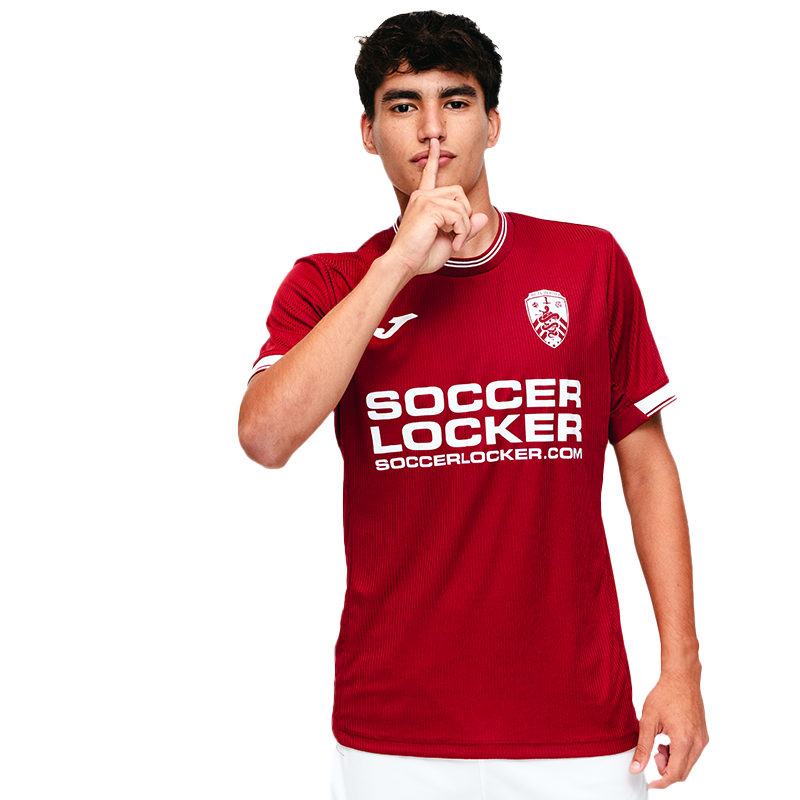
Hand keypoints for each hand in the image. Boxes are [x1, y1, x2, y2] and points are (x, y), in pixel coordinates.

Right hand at [388, 138, 487, 275]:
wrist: (403, 264)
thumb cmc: (420, 255)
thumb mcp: (450, 240)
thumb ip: (465, 228)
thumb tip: (482, 217)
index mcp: (423, 200)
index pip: (430, 174)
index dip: (434, 158)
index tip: (435, 143)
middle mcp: (422, 196)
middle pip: (459, 192)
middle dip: (465, 215)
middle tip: (457, 237)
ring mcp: (424, 200)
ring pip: (461, 205)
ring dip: (463, 227)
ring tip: (454, 242)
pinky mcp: (428, 208)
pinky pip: (458, 216)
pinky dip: (461, 232)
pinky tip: (452, 243)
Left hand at [629, 671, 709, 789]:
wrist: (681, 678)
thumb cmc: (665, 694)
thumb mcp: (648, 721)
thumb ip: (642, 748)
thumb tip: (636, 768)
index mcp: (683, 740)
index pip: (674, 774)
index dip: (661, 782)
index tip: (651, 783)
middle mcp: (698, 743)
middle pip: (683, 773)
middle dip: (666, 769)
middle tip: (654, 752)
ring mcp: (703, 740)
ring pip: (689, 765)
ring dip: (673, 761)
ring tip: (660, 743)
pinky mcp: (704, 736)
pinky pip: (693, 755)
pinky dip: (681, 754)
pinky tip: (669, 739)